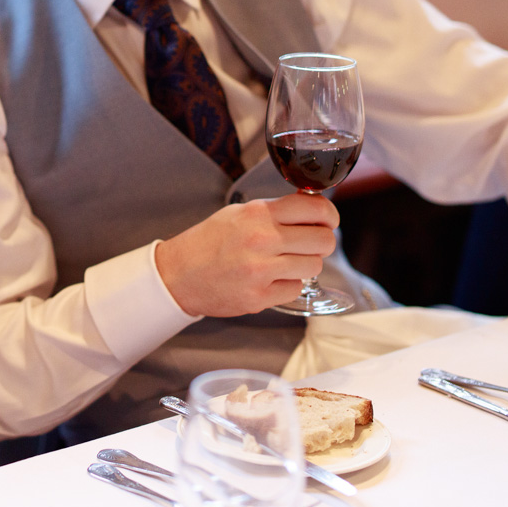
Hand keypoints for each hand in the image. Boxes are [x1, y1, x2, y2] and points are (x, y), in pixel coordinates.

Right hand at [154, 193, 339, 316]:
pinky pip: (296, 289)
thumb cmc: (209, 242)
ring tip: (285, 262)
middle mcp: (261, 240)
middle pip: (323, 240)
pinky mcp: (259, 298)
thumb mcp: (239, 213)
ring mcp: (261, 271)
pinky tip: (270, 279)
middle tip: (308, 244)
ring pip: (315, 267)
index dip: (329, 214)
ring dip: (305, 264)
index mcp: (257, 214)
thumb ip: (275, 211)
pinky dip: (288, 285)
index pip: (315, 208)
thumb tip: (313, 209)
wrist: (178, 274)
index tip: (327, 219)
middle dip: (321, 242)